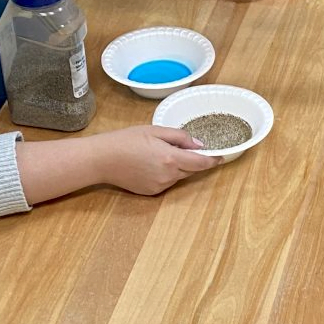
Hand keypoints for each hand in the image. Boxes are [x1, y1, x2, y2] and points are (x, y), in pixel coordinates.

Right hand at [98, 125, 221, 193]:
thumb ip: (180, 137)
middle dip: (193, 161)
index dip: (213, 160)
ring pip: (179, 176)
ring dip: (178, 167)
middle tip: (184, 149)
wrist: (102, 159)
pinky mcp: (152, 192)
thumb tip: (199, 145)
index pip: (201, 163)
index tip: (221, 156)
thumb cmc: (125, 140)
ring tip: (158, 154)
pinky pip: (167, 182)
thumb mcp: (154, 130)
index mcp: (171, 158)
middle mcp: (169, 175)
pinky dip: (166, 174)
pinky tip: (150, 165)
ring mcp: (160, 186)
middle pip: (191, 170)